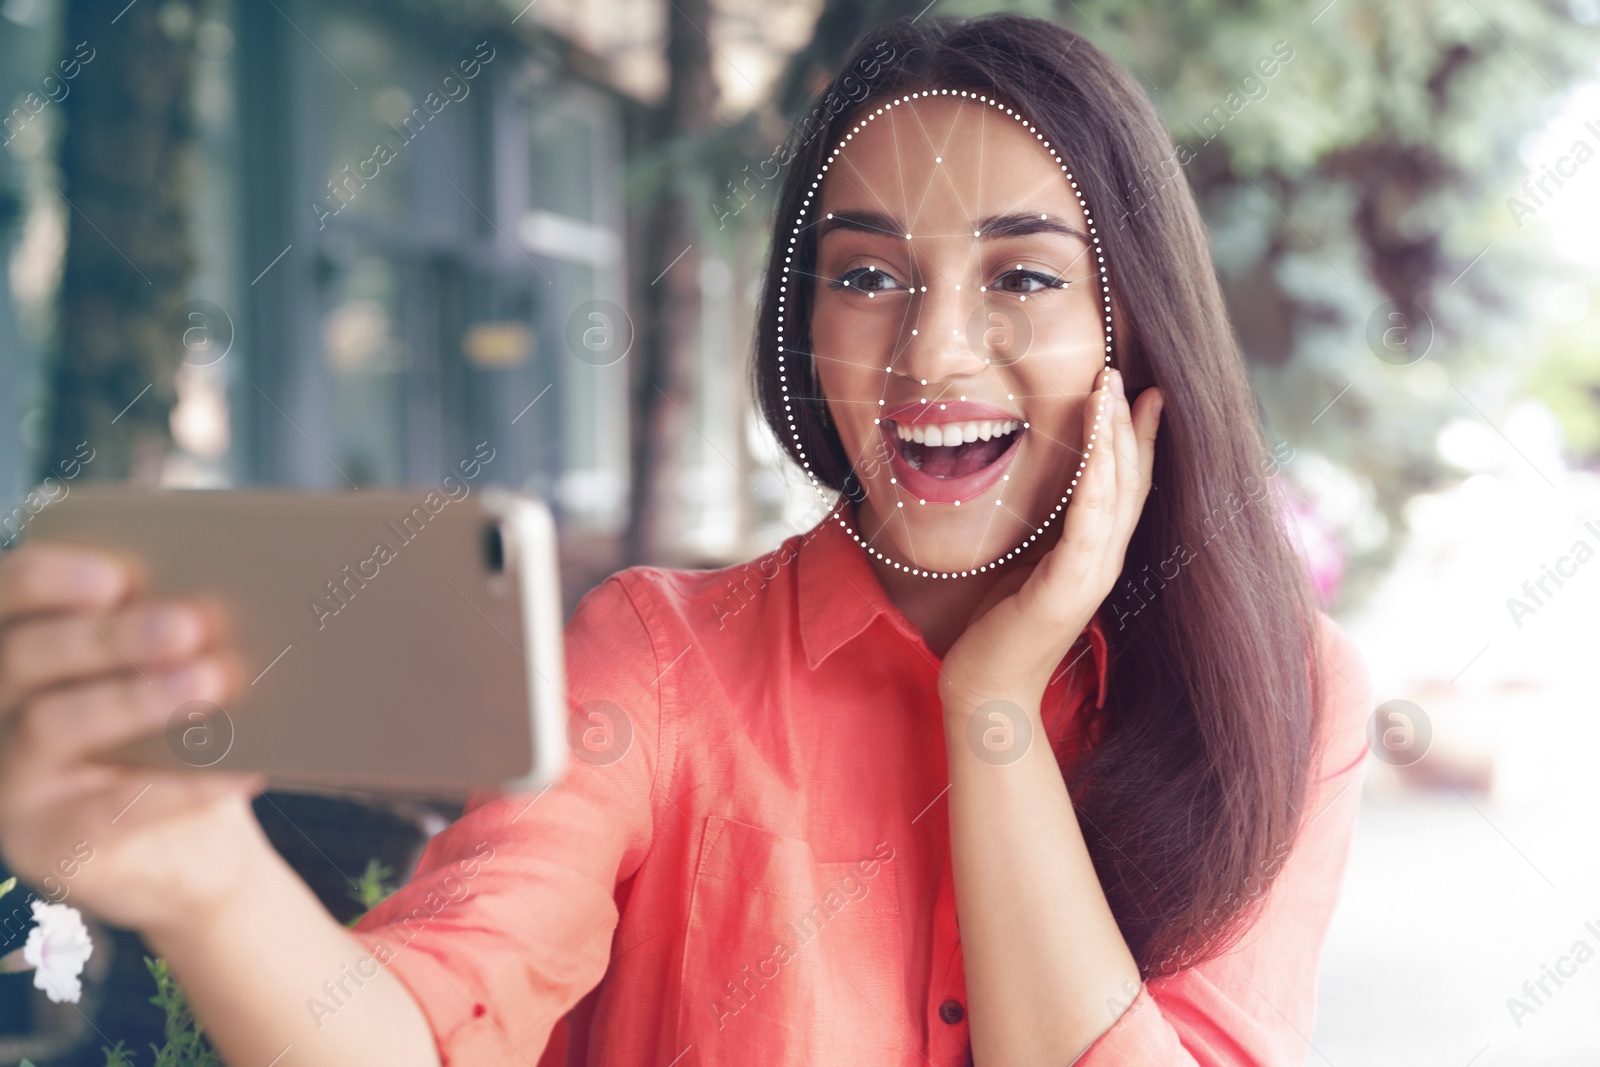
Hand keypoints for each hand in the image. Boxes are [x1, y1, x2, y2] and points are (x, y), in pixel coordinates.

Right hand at [0, 543, 267, 938]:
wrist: (188, 852)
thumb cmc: (174, 743)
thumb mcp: (163, 681)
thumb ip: (166, 638)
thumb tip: (223, 594)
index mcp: (16, 656)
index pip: (6, 599)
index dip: (45, 580)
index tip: (114, 576)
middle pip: (24, 658)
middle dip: (107, 637)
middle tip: (187, 624)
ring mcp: (12, 783)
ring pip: (52, 726)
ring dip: (133, 699)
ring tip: (207, 683)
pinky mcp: (47, 843)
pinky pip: (108, 810)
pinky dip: (180, 787)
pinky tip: (239, 769)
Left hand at [938, 366, 1161, 711]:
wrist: (987, 688)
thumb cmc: (1000, 626)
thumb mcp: (1027, 564)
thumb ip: (1046, 531)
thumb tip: (1045, 491)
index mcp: (1097, 554)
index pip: (1127, 487)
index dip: (1139, 439)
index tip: (1143, 392)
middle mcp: (1105, 561)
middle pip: (1129, 480)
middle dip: (1129, 423)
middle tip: (1126, 373)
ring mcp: (1092, 574)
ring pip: (1114, 492)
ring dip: (1114, 436)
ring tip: (1110, 387)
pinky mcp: (1068, 587)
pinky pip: (1088, 522)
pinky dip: (1096, 478)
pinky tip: (1097, 444)